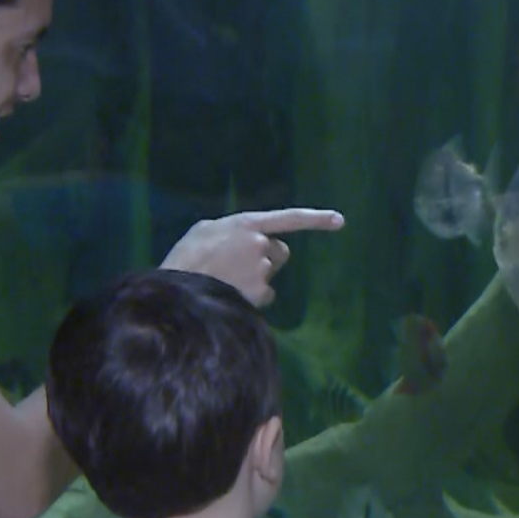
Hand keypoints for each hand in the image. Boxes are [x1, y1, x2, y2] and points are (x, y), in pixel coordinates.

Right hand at [159, 208, 344, 306]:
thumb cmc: (184, 258)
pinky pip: (264, 296)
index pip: (289, 218)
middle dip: (268, 259)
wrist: (178, 291)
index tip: (341, 221)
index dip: (316, 219)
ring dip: (255, 280)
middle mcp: (259, 243)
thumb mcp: (203, 231)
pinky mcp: (260, 292)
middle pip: (280, 252)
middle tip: (239, 267)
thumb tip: (239, 239)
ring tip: (226, 283)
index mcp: (246, 223)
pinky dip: (251, 299)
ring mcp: (261, 269)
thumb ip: (230, 230)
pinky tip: (230, 296)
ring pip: (269, 276)